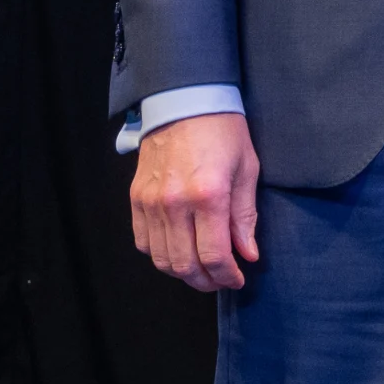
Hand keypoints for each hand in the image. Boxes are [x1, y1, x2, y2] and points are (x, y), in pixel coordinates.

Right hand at [131, 111, 260, 291]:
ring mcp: (151, 202)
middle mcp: (174, 203)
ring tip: (202, 270)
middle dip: (206, 281)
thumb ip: (245, 216)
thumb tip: (248, 254)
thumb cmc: (223, 131)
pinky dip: (160, 255)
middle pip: (184, 264)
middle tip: (221, 280)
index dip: (227, 275)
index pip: (214, 255)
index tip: (238, 278)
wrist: (185, 101)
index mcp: (208, 195)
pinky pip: (143, 242)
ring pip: (161, 259)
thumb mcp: (247, 168)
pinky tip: (179, 250)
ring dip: (183, 272)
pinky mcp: (136, 198)